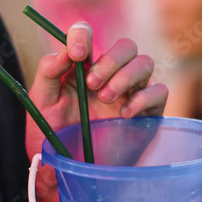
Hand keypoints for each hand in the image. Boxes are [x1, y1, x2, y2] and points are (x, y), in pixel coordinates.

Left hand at [25, 22, 167, 201]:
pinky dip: (143, 98)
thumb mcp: (41, 101)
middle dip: (110, 60)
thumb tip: (65, 52)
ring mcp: (132, 92)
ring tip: (105, 99)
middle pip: (126, 46)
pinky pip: (159, 92)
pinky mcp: (147, 112)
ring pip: (145, 63)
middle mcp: (110, 74)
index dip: (84, 35)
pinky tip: (123, 114)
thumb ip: (48, 72)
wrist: (67, 167)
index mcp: (83, 65)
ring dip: (125, 77)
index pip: (87, 34)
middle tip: (92, 84)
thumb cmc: (53, 132)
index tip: (78, 54)